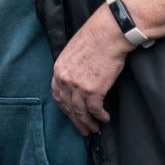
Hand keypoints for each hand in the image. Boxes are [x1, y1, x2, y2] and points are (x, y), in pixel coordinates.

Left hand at [50, 5, 134, 135]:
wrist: (107, 35)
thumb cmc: (94, 39)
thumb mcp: (73, 52)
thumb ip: (71, 67)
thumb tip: (77, 78)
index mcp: (58, 70)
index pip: (57, 95)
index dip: (65, 108)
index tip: (71, 115)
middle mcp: (64, 80)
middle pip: (68, 107)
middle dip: (76, 120)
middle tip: (84, 130)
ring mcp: (78, 86)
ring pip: (80, 112)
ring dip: (88, 122)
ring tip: (95, 128)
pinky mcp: (93, 90)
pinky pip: (95, 110)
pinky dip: (100, 116)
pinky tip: (105, 119)